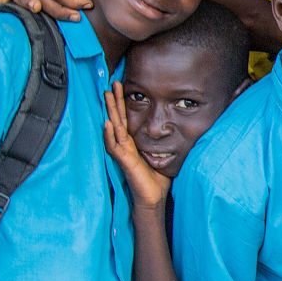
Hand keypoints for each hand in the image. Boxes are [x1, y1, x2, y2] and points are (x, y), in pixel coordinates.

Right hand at [102, 82, 170, 208]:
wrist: (153, 197)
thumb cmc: (156, 178)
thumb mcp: (160, 154)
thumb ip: (161, 142)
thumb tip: (175, 129)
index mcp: (133, 142)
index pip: (127, 118)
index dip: (124, 103)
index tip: (122, 87)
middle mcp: (126, 144)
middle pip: (118, 118)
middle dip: (115, 100)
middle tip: (112, 83)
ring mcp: (123, 152)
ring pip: (114, 128)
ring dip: (110, 111)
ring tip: (106, 96)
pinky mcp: (124, 162)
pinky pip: (114, 147)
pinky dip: (110, 135)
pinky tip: (107, 124)